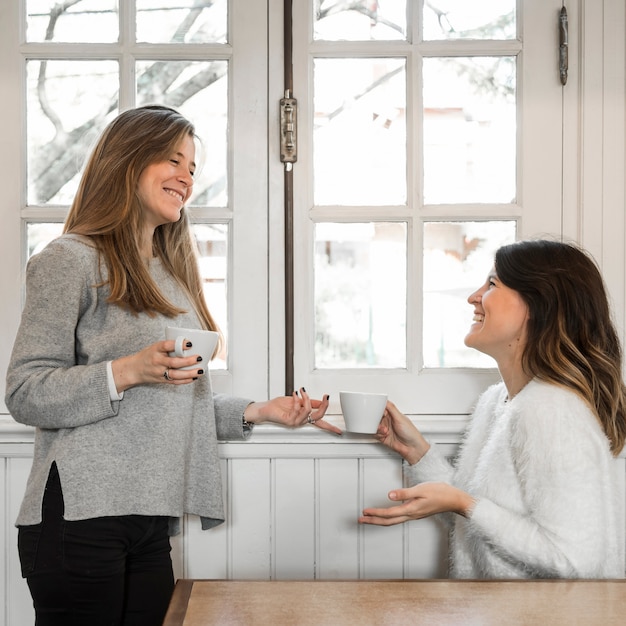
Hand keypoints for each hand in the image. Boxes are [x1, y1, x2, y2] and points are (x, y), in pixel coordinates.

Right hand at [111, 339, 204, 391]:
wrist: (134, 369)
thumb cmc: (148, 355)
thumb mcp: (155, 347)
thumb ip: (170, 346)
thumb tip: (189, 344)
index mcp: (156, 349)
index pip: (167, 346)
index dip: (179, 344)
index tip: (190, 343)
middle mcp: (157, 361)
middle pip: (174, 362)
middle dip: (188, 361)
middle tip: (199, 358)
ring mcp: (159, 372)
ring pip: (176, 374)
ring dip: (190, 373)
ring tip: (200, 370)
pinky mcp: (162, 380)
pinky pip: (175, 382)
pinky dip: (186, 380)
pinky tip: (194, 377)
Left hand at [244, 388, 341, 434]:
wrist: (265, 408)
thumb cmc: (279, 406)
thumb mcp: (297, 401)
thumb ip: (309, 402)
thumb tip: (320, 400)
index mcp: (305, 417)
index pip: (321, 423)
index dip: (331, 427)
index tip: (340, 431)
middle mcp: (302, 421)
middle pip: (319, 417)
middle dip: (324, 406)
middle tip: (326, 396)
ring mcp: (295, 422)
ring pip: (308, 411)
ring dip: (306, 398)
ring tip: (302, 391)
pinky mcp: (288, 420)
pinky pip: (297, 410)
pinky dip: (297, 399)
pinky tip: (294, 394)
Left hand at [359, 482, 474, 525]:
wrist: (454, 500)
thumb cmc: (440, 493)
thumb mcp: (421, 489)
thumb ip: (404, 493)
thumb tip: (389, 495)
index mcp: (411, 510)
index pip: (389, 514)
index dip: (376, 513)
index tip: (365, 512)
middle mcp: (411, 515)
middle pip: (388, 521)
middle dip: (373, 521)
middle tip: (361, 520)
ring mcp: (414, 515)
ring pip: (393, 520)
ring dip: (380, 519)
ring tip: (369, 518)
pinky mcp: (416, 512)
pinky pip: (399, 517)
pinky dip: (389, 517)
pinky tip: (386, 515)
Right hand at [375, 401, 429, 464]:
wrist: (412, 448)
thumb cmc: (411, 433)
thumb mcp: (400, 418)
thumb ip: (391, 408)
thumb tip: (384, 400)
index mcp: (393, 415)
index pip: (382, 408)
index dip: (378, 408)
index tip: (375, 409)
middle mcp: (389, 421)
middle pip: (377, 417)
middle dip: (376, 419)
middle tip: (379, 421)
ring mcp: (386, 429)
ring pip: (375, 426)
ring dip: (378, 428)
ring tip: (384, 430)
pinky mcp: (383, 437)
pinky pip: (375, 434)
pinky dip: (377, 434)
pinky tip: (383, 435)